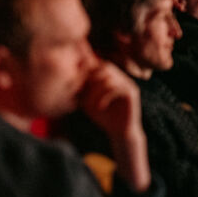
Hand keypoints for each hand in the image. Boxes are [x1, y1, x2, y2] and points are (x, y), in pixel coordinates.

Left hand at [78, 61, 149, 191]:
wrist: (120, 132)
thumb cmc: (103, 116)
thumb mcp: (88, 101)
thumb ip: (82, 89)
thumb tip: (65, 79)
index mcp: (111, 76)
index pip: (97, 64)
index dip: (86, 72)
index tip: (77, 88)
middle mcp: (121, 76)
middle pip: (104, 66)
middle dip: (90, 80)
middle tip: (82, 94)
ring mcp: (127, 83)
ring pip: (109, 77)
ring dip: (96, 90)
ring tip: (89, 104)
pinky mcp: (132, 93)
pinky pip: (117, 88)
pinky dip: (105, 97)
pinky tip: (99, 107)